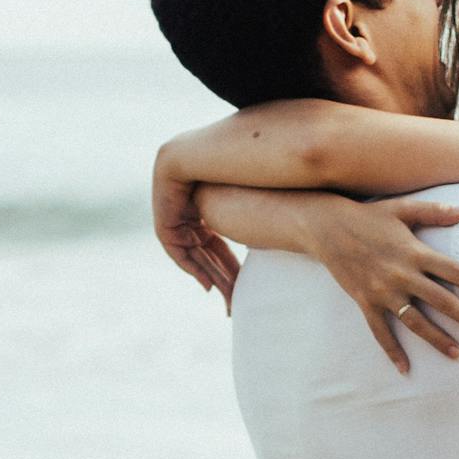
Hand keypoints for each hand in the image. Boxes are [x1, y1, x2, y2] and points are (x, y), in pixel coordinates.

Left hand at [152, 161, 239, 303]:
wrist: (196, 157)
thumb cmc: (231, 173)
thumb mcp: (243, 203)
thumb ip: (253, 218)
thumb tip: (294, 223)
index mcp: (210, 202)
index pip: (219, 242)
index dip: (231, 264)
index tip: (243, 284)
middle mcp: (191, 209)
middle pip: (207, 252)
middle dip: (222, 277)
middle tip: (235, 300)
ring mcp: (176, 215)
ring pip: (194, 254)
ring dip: (209, 277)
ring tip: (225, 298)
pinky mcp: (164, 221)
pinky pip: (177, 251)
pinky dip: (191, 267)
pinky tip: (208, 283)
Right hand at [298, 194, 458, 373]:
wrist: (326, 227)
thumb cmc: (369, 216)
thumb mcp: (402, 208)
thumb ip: (435, 212)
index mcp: (415, 252)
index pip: (454, 271)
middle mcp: (401, 274)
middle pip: (441, 300)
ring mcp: (383, 291)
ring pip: (416, 322)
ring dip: (438, 339)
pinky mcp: (365, 302)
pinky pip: (380, 332)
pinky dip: (392, 351)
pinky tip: (405, 370)